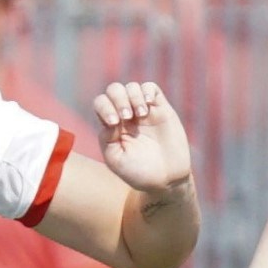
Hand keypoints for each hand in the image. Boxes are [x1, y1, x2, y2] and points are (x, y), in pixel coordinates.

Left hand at [91, 79, 193, 199]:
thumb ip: (107, 139)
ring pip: (132, 87)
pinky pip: (151, 88)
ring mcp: (144, 111)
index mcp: (112, 125)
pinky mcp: (161, 109)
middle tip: (127, 117)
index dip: (104, 107)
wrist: (166, 179)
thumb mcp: (116, 160)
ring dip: (133, 97)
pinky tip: (148, 105)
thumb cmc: (139, 173)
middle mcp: (126, 115)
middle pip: (114, 90)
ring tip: (141, 114)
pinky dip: (147, 91)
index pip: (101, 103)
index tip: (114, 123)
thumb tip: (110, 120)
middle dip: (119, 99)